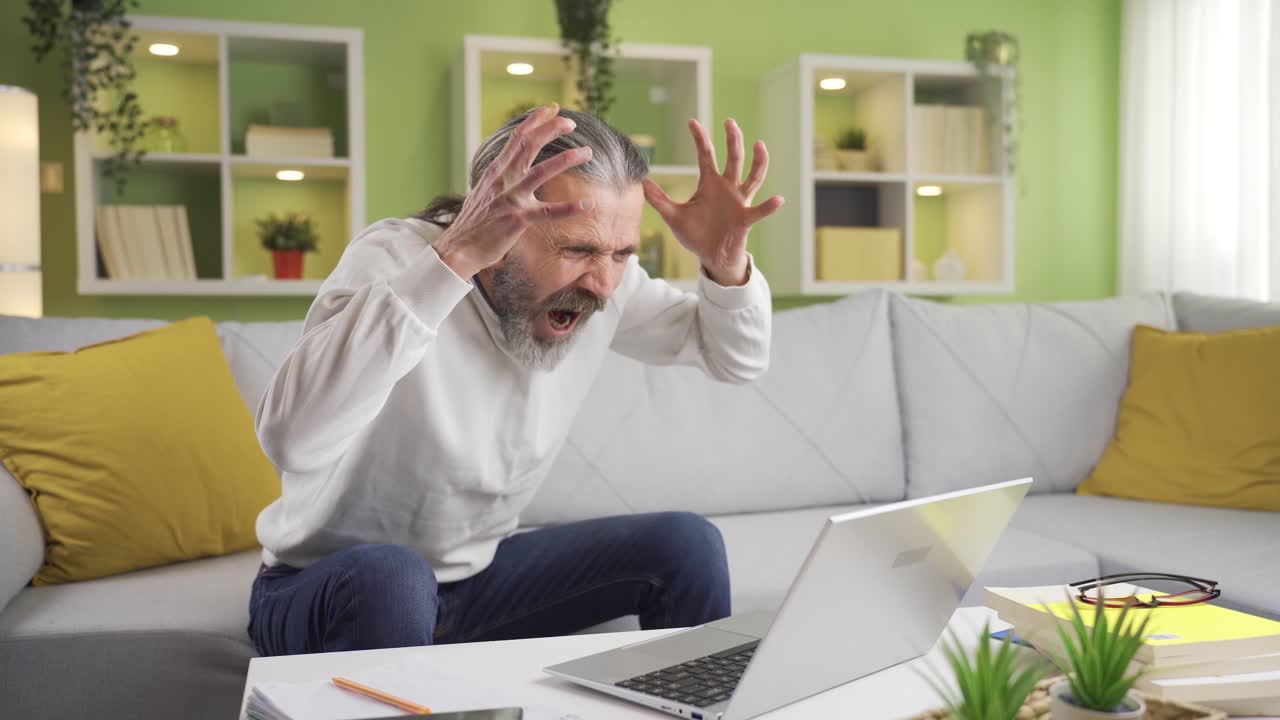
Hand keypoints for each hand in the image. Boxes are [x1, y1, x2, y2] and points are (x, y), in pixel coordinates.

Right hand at [435, 103, 592, 278]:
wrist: (459, 249)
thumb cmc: (474, 223)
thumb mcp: (483, 192)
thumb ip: (498, 178)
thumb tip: (509, 165)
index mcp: (496, 172)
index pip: (516, 137)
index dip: (535, 120)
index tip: (552, 109)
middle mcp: (503, 180)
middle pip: (529, 145)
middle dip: (551, 129)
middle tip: (571, 122)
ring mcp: (510, 199)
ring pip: (541, 171)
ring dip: (566, 159)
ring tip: (587, 152)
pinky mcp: (518, 220)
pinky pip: (548, 212)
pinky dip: (568, 208)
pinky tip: (587, 205)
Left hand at [643, 119, 784, 285]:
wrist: (711, 257)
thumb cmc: (696, 235)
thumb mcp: (674, 216)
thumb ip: (660, 200)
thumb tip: (643, 183)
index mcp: (710, 184)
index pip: (706, 155)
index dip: (700, 138)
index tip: (692, 122)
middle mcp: (727, 188)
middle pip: (733, 159)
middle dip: (732, 140)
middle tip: (730, 122)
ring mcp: (739, 202)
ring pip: (752, 177)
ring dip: (758, 162)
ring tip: (760, 146)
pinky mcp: (745, 219)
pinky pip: (759, 211)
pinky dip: (769, 206)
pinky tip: (778, 199)